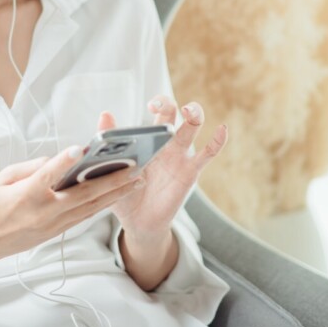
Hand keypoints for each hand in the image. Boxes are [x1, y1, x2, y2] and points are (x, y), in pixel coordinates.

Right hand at [0, 145, 144, 268]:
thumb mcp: (2, 179)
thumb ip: (31, 167)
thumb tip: (56, 159)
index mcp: (27, 195)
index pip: (48, 173)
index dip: (64, 160)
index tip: (81, 147)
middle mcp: (44, 211)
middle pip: (84, 194)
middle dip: (113, 180)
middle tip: (136, 168)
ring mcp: (53, 224)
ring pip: (91, 207)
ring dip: (115, 194)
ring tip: (136, 182)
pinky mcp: (56, 232)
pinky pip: (84, 216)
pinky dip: (101, 204)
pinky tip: (116, 196)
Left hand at [98, 96, 227, 239]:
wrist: (137, 222)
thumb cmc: (124, 193)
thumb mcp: (112, 168)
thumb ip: (111, 142)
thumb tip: (105, 114)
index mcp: (151, 139)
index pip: (160, 113)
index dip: (160, 103)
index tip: (151, 106)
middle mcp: (167, 143)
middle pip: (176, 113)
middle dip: (171, 104)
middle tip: (160, 107)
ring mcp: (181, 156)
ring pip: (193, 127)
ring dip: (194, 114)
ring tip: (189, 111)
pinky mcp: (190, 172)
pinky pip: (207, 155)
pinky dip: (217, 141)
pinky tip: (222, 129)